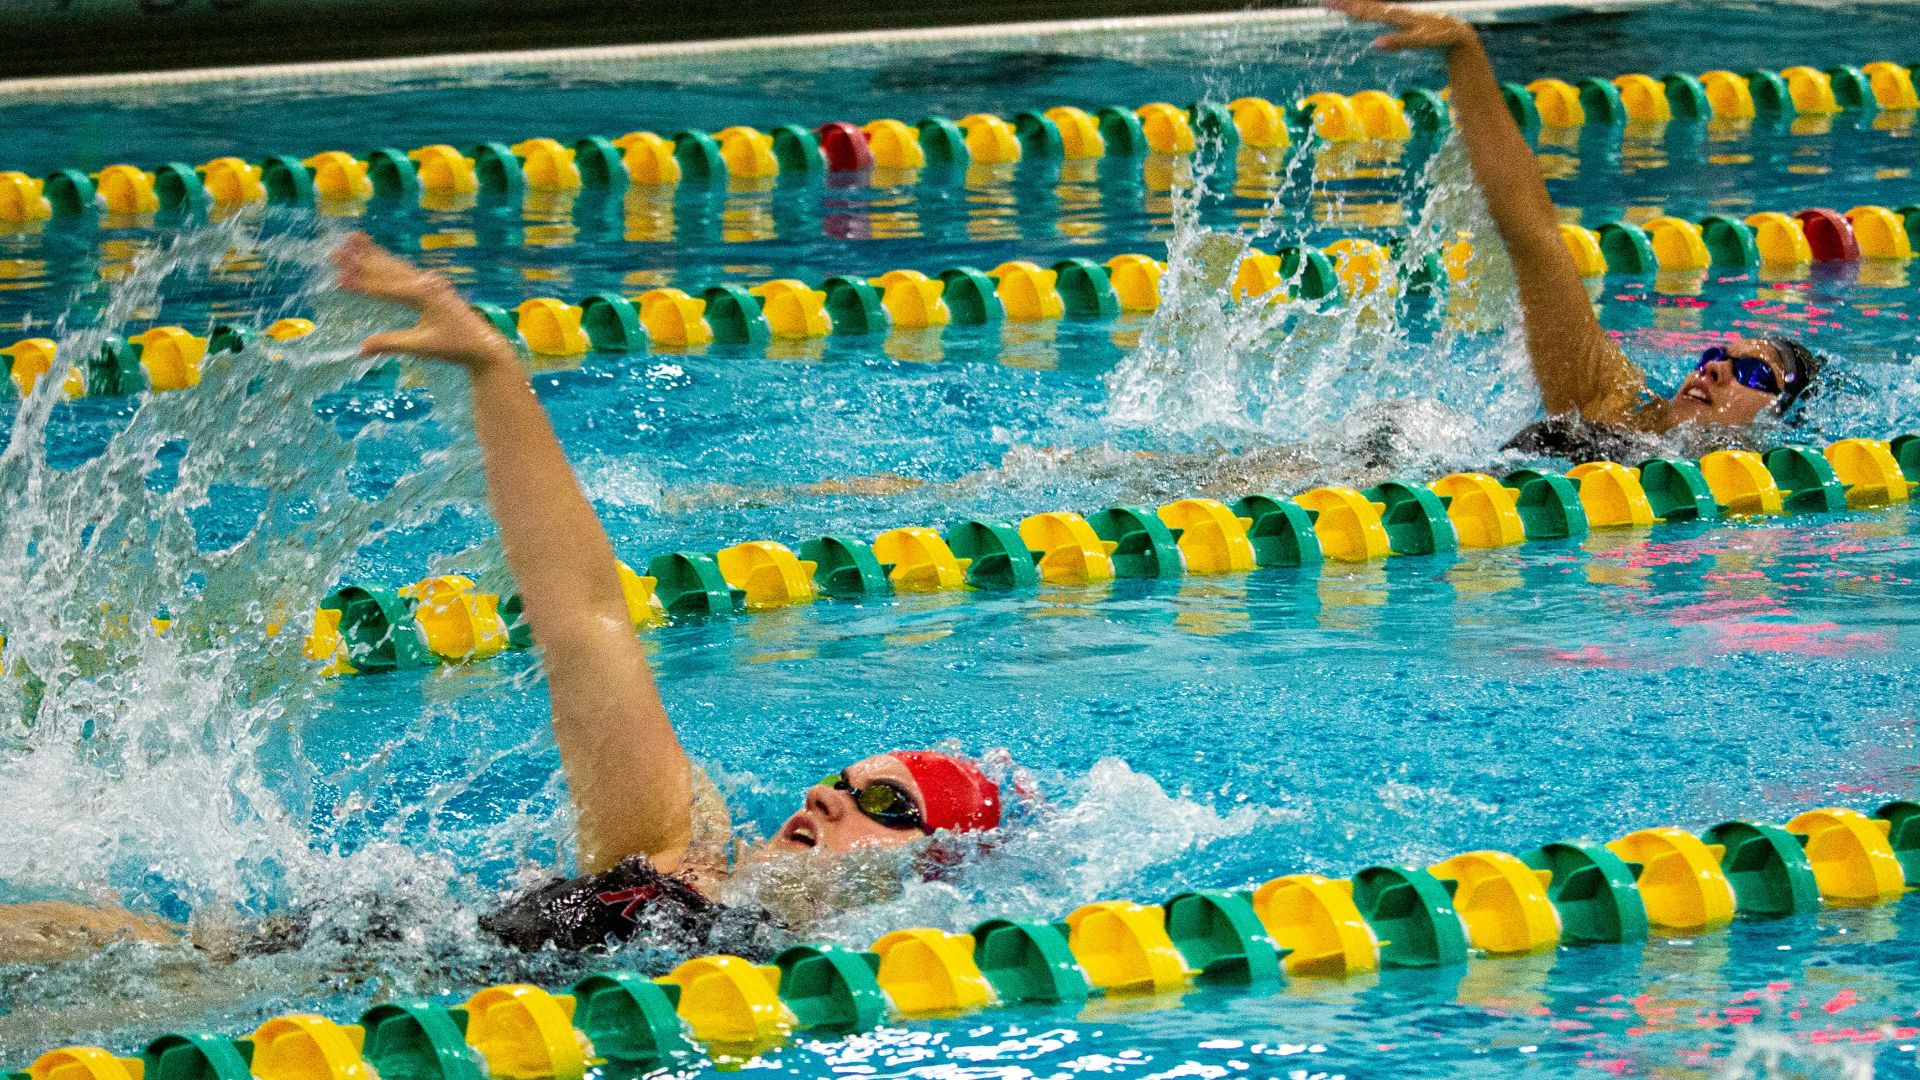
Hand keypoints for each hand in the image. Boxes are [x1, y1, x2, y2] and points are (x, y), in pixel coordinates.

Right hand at [331, 232, 515, 370]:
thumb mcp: (422, 346)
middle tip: (334, 252)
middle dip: (360, 260)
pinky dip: (388, 261)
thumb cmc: (454, 346)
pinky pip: (404, 270)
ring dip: (372, 253)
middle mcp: (426, 283)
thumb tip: (361, 348)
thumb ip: (392, 344)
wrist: (482, 344)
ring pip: (395, 265)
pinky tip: (376, 254)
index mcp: (423, 295)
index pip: (385, 288)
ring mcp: (430, 282)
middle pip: (387, 269)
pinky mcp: (431, 285)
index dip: (360, 284)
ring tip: (352, 239)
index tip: (338, 279)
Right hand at [1326, 0, 1476, 50]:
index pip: (1368, 11)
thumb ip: (1399, 41)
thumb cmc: (1438, 37)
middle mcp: (1395, 11)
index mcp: (1396, 15)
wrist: (1454, 30)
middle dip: (1347, 3)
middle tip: (1326, 2)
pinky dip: (1365, 11)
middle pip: (1366, 6)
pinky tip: (1358, 13)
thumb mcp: (1420, 41)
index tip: (1332, 4)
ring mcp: (1397, 14)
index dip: (1349, 7)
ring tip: (1337, 4)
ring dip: (1354, 5)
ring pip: (1371, 7)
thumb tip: (1375, 44)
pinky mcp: (1399, 18)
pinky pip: (1377, 12)